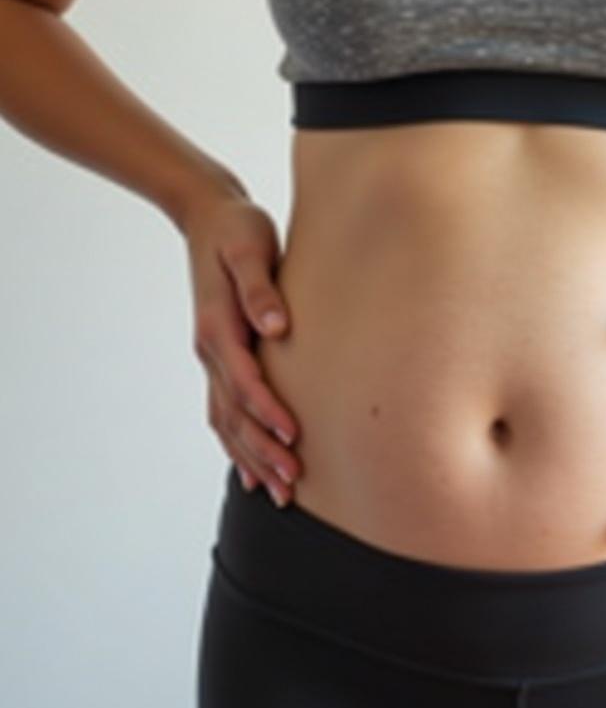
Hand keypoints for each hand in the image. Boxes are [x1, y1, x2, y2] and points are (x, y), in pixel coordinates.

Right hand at [182, 190, 301, 506]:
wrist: (209, 215)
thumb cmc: (237, 229)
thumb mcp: (250, 248)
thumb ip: (260, 287)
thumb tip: (275, 326)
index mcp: (218, 327)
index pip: (243, 381)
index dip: (268, 411)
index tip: (295, 436)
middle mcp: (210, 349)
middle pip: (233, 413)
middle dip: (263, 451)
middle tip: (293, 484)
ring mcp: (211, 356)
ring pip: (226, 420)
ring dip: (251, 457)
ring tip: (278, 491)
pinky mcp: (220, 355)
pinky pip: (224, 410)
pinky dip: (236, 442)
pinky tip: (250, 469)